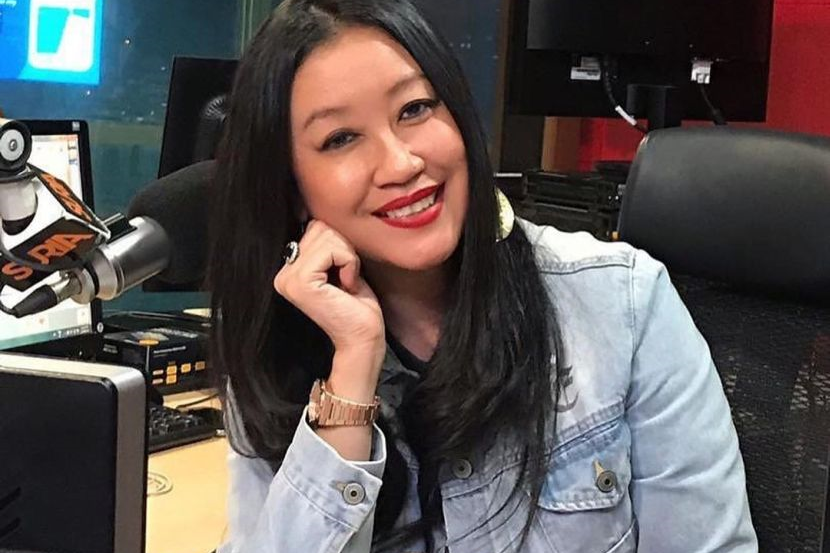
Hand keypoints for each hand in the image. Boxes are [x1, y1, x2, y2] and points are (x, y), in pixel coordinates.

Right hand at [274, 221, 385, 380]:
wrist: (363, 339)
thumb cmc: (358, 305)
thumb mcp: (341, 265)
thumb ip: (329, 243)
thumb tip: (328, 212)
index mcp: (290, 268)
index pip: (314, 226)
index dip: (338, 243)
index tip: (343, 270)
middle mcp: (283, 273)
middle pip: (320, 227)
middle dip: (344, 248)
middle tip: (347, 277)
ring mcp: (288, 278)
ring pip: (327, 235)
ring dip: (348, 256)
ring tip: (346, 282)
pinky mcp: (300, 283)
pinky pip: (332, 249)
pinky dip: (348, 263)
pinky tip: (346, 285)